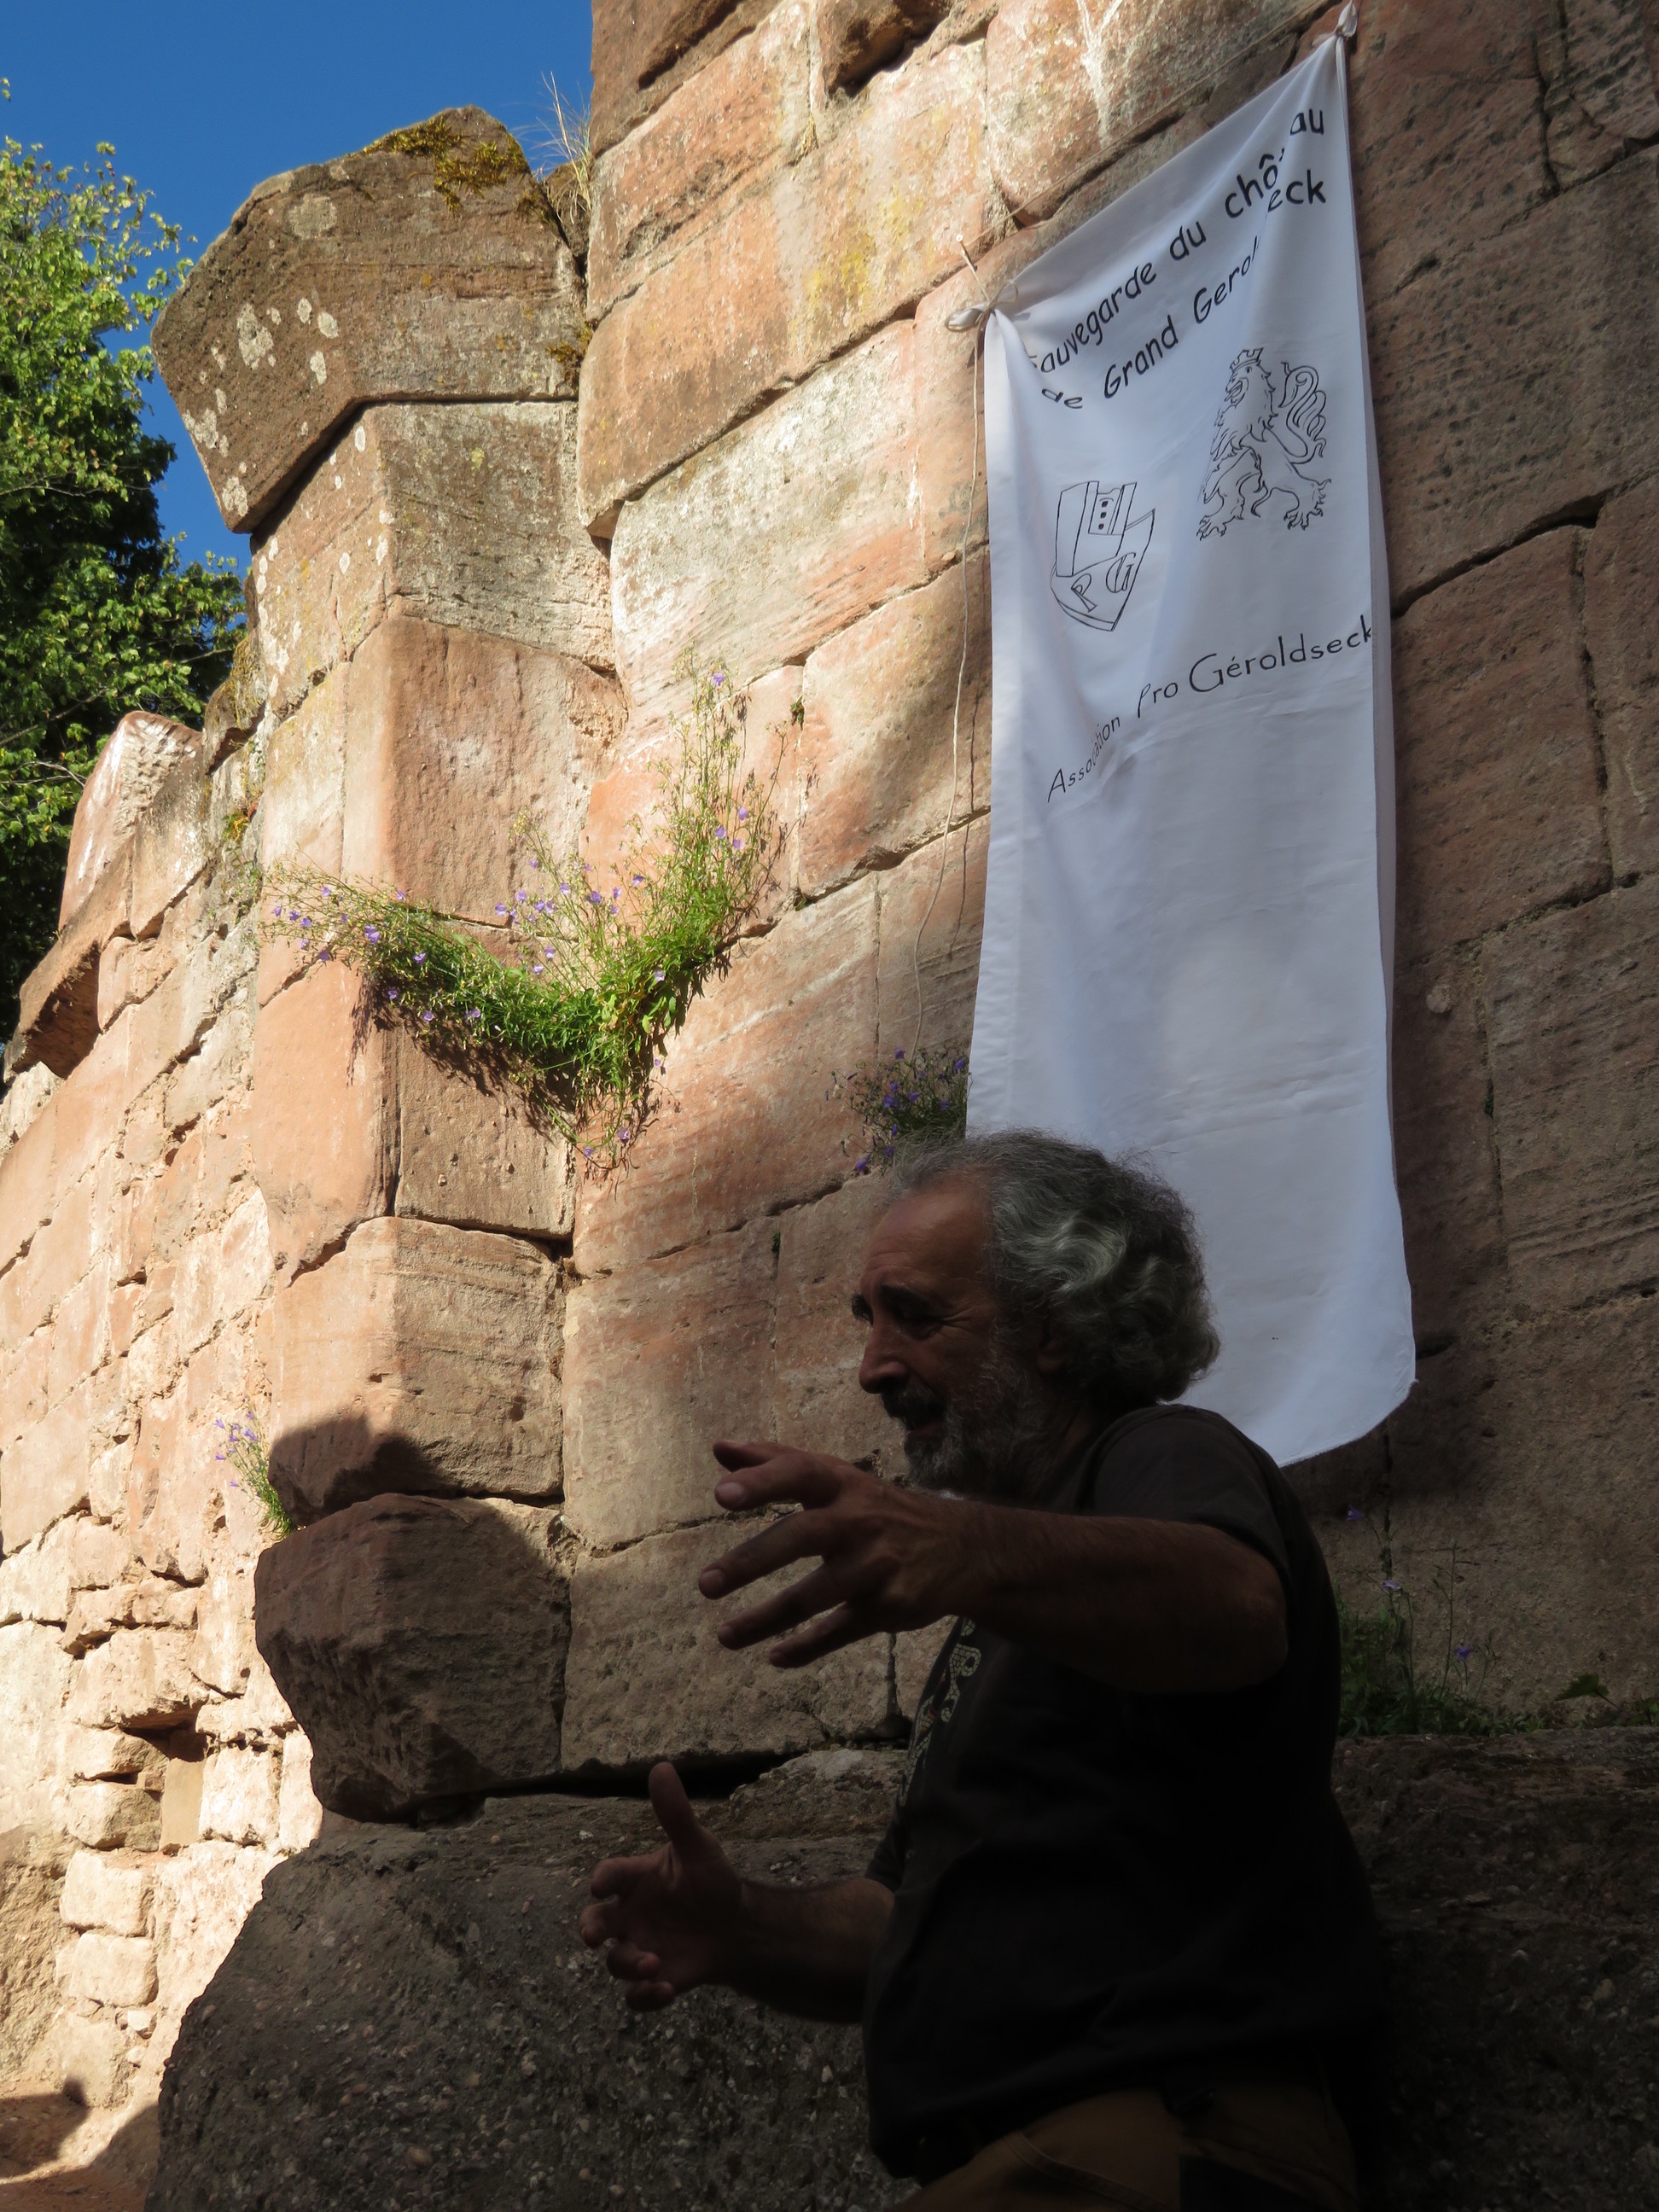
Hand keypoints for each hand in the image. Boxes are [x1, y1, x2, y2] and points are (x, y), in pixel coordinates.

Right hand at [579, 1764, 743, 2009]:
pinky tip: (665, 1988)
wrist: (736, 1927)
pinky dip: (644, 1996)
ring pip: (615, 1962)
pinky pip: (635, 1996)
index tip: (601, 1886)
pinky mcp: (654, 1978)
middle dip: (591, 1930)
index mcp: (636, 1880)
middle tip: (594, 1936)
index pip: (610, 1877)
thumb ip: (676, 1814)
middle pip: (594, 1924)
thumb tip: (661, 1766)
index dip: (602, 1880)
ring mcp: (639, 1948)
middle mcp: (630, 1915)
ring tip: (654, 1962)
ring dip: (628, 1964)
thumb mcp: (697, 1847)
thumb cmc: (711, 1881)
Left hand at [699, 1440, 968, 1666]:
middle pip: (801, 1536)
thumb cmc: (880, 1509)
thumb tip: (718, 1448)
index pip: (801, 1473)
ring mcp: (876, 1566)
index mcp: (844, 1485)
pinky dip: (805, 1647)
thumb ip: (777, 1462)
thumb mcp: (839, 1479)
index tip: (721, 1496)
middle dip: (750, 1562)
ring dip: (764, 1620)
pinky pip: (839, 1631)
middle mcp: (861, 1521)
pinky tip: (774, 1656)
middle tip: (705, 1585)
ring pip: (812, 1597)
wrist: (963, 1548)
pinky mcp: (888, 1606)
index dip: (762, 1482)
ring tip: (724, 1635)